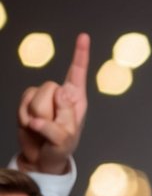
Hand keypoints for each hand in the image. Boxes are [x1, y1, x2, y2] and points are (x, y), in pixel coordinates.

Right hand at [17, 32, 89, 174]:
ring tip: (43, 130)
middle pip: (50, 88)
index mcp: (76, 100)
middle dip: (49, 111)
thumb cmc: (59, 149)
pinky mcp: (27, 102)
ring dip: (37, 118)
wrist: (40, 159)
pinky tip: (32, 128)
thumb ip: (63, 117)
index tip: (84, 36)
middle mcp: (60, 95)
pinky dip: (25, 119)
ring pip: (35, 97)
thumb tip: (56, 96)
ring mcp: (42, 97)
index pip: (77, 73)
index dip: (80, 55)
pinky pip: (23, 103)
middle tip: (52, 128)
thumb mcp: (66, 138)